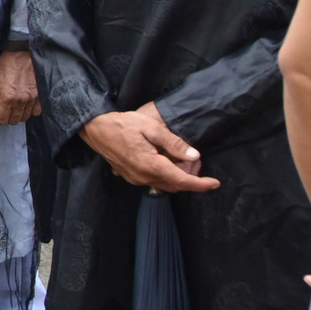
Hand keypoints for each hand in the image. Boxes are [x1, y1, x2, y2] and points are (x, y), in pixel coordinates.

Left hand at [0, 49, 40, 124]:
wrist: (24, 51)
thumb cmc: (8, 61)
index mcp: (6, 98)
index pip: (2, 120)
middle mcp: (20, 101)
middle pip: (14, 120)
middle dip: (8, 117)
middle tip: (6, 110)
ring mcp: (32, 99)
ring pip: (26, 117)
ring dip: (20, 114)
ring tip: (16, 106)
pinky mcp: (40, 95)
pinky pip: (37, 111)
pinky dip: (32, 109)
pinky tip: (26, 103)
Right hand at [80, 101, 215, 192]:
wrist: (95, 129)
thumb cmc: (122, 124)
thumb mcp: (151, 128)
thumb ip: (173, 143)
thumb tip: (194, 155)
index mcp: (151, 165)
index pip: (182, 181)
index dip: (201, 184)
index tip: (215, 183)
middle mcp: (144, 177)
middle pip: (175, 185)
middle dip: (190, 179)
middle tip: (197, 162)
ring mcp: (135, 179)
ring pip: (164, 184)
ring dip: (177, 177)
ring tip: (182, 160)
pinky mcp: (130, 176)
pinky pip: (153, 181)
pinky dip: (165, 176)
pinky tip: (166, 161)